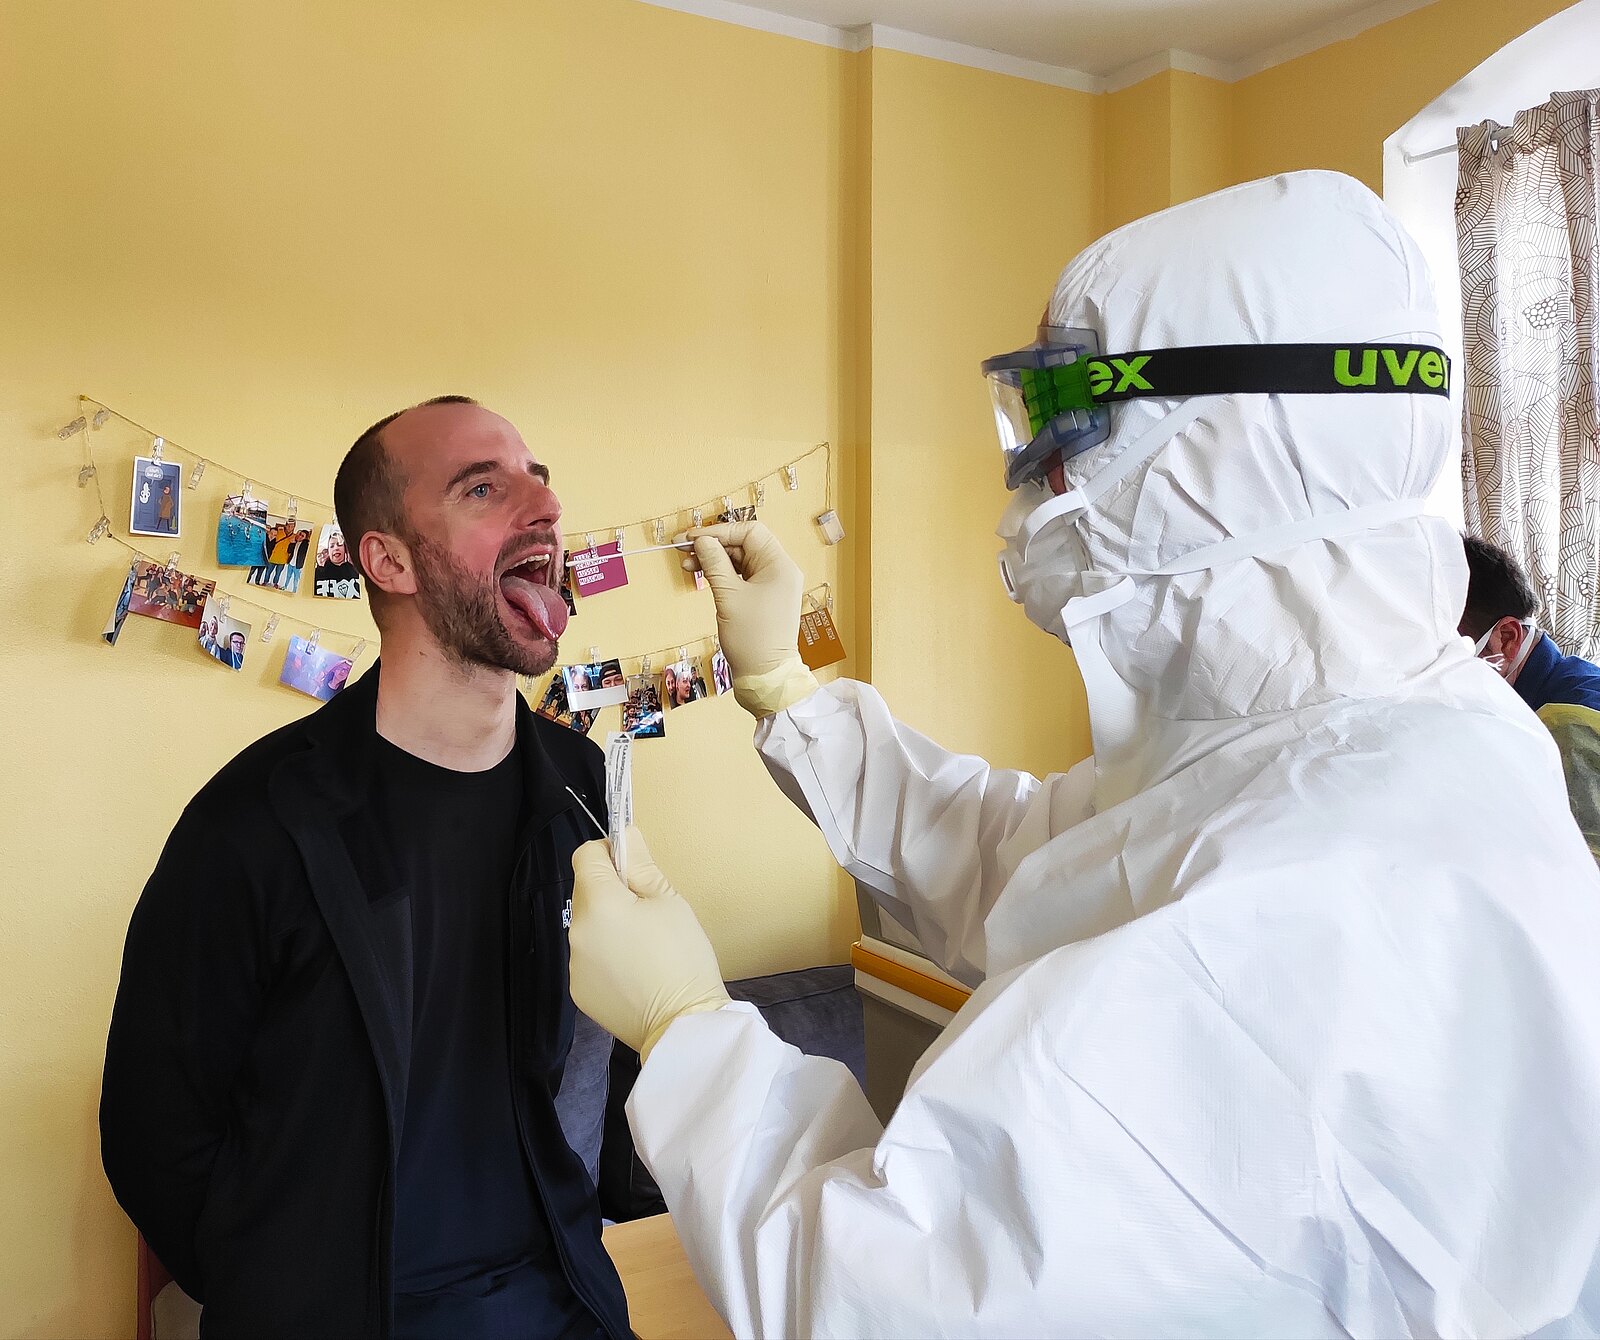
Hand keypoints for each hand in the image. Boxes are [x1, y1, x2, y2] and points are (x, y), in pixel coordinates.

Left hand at [568, 827, 729, 1061]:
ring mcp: (574, 965)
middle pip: (586, 892)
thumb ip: (641, 866)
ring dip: (608, 925)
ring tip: (645, 948)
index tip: (635, 870)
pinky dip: (607, 957)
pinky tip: (635, 973)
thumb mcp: (670, 902)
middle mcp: (577, 932)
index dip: (610, 854)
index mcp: (598, 904)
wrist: (683, 1027)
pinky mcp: (579, 992)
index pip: (584, 856)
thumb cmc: (683, 959)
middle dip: (612, 892)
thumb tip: (625, 834)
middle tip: (649, 913)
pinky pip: (589, 958)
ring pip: (588, 926)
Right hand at [682, 522, 818, 716]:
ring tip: (688, 566)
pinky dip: (722, 575)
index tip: (692, 538)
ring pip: (740, 560)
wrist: (765, 677)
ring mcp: (772, 585)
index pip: (750, 532)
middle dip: (714, 545)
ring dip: (714, 560)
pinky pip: (741, 577)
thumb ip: (714, 563)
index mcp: (780, 565)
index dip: (719, 531)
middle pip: (744, 544)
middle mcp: (780, 571)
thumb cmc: (752, 638)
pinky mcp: (763, 598)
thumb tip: (702, 541)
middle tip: (684, 551)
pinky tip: (702, 576)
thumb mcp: (728, 596)